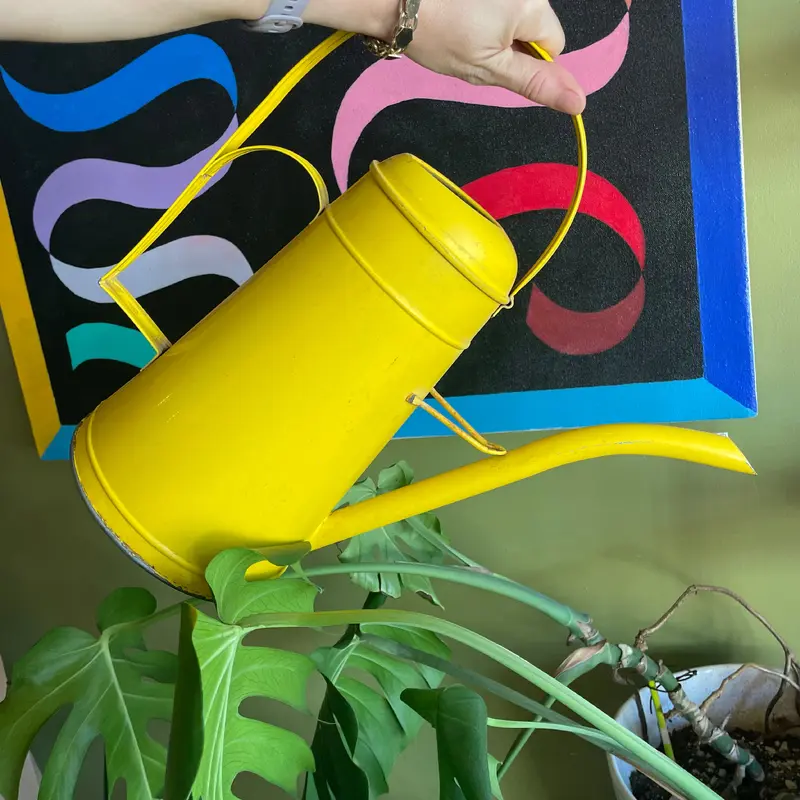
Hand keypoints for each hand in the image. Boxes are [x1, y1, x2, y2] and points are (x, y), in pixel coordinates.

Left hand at [303, 0, 585, 113]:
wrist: (397, 2)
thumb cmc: (442, 37)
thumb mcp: (490, 69)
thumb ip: (536, 83)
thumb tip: (580, 103)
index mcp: (533, 6)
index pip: (555, 44)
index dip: (529, 61)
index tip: (496, 62)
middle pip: (536, 25)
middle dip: (512, 42)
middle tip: (475, 48)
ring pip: (515, 13)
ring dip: (496, 27)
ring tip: (463, 30)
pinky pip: (499, 1)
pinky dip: (483, 10)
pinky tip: (460, 13)